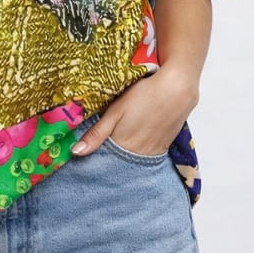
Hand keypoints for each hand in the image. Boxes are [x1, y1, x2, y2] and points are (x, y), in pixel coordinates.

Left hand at [70, 69, 197, 157]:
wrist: (177, 88)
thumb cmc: (144, 95)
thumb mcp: (115, 111)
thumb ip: (96, 134)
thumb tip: (75, 152)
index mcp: (124, 146)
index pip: (105, 162)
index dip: (95, 160)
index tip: (84, 161)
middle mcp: (139, 154)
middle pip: (120, 163)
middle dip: (109, 160)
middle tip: (99, 153)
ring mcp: (153, 151)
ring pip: (134, 160)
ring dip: (124, 157)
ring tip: (117, 146)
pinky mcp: (164, 146)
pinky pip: (147, 156)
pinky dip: (138, 153)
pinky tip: (134, 142)